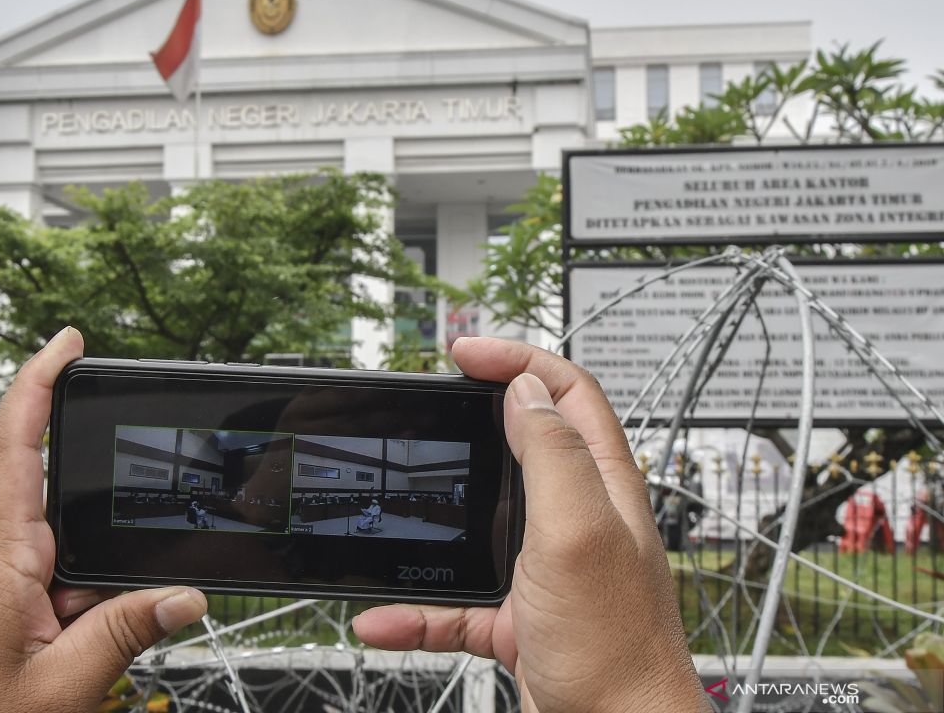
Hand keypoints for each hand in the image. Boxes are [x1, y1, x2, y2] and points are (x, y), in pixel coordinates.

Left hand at [0, 327, 206, 711]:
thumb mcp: (58, 688)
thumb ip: (124, 634)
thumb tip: (184, 596)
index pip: (17, 442)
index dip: (40, 380)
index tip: (67, 341)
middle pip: (58, 509)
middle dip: (98, 547)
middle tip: (101, 612)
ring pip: (53, 556)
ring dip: (79, 595)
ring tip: (69, 657)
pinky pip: (34, 583)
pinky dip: (61, 611)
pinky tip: (59, 656)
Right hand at [352, 338, 708, 712]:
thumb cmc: (618, 649)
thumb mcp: (580, 534)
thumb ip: (555, 457)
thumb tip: (526, 390)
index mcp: (598, 485)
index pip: (565, 393)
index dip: (518, 359)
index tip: (464, 353)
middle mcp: (574, 518)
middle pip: (517, 446)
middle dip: (467, 424)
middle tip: (426, 408)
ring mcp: (543, 567)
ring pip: (475, 524)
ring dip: (430, 526)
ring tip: (393, 513)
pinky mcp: (516, 615)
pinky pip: (453, 601)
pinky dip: (416, 610)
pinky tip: (384, 618)